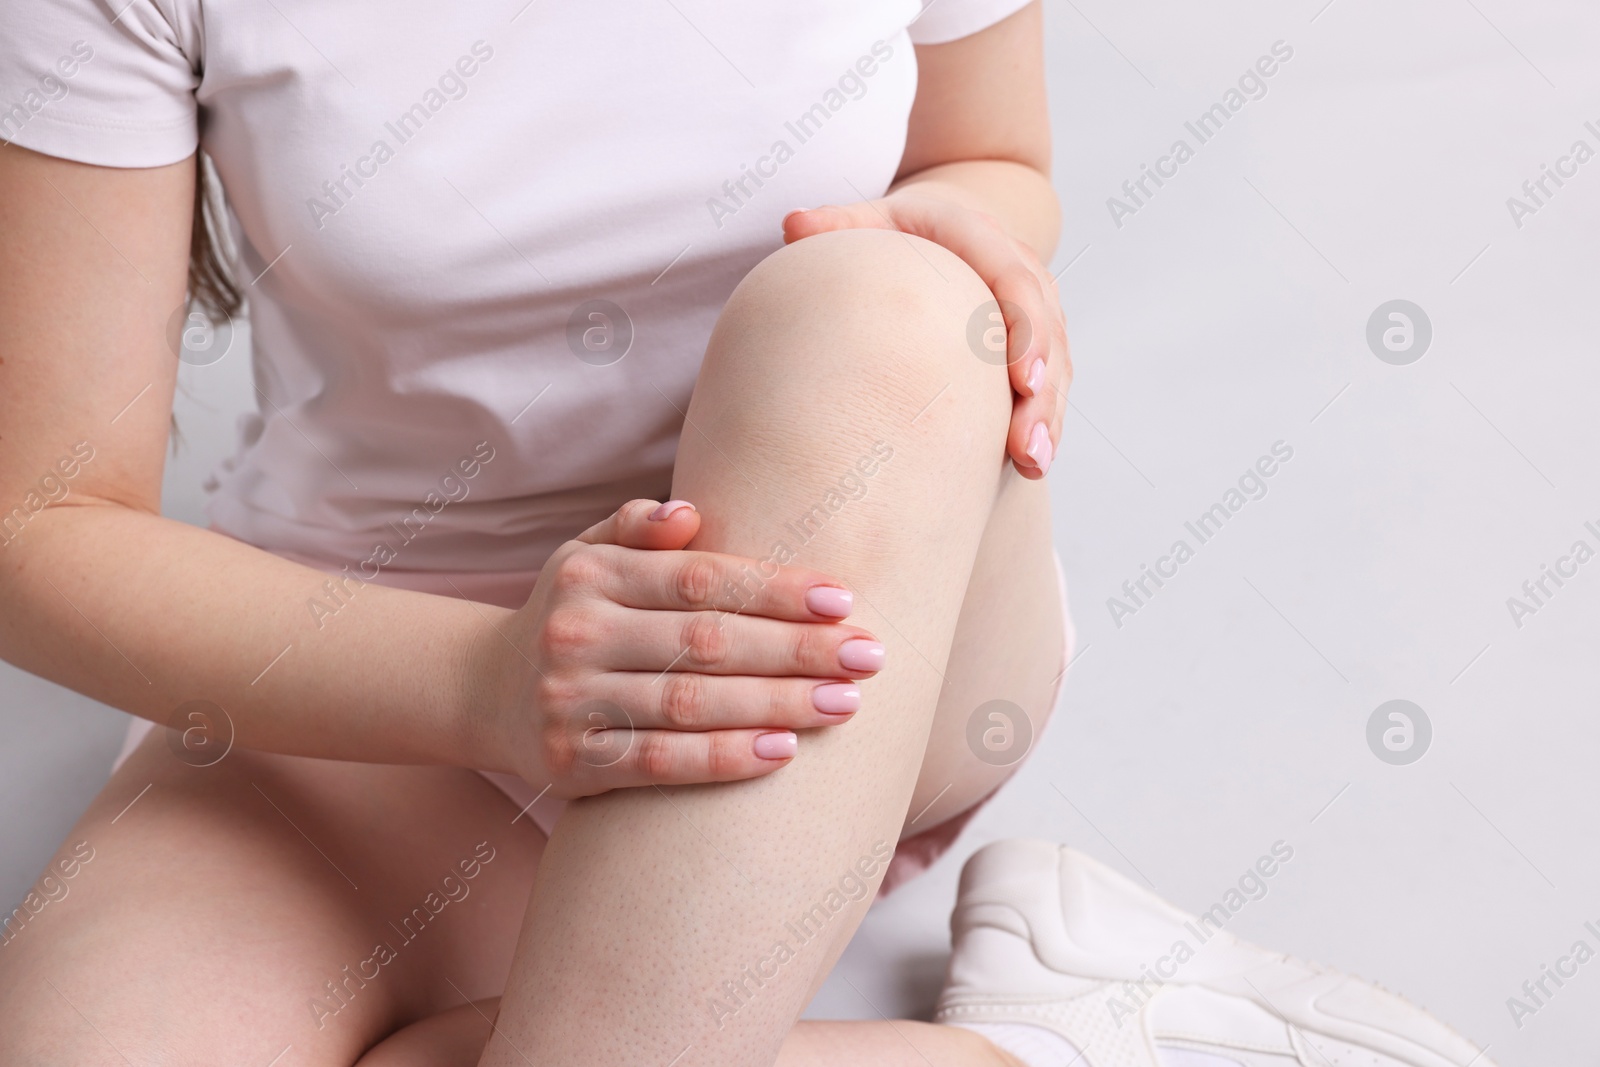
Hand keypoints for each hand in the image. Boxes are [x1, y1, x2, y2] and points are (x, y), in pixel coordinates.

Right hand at [471, 499, 881, 796]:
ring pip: (691, 705)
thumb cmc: (569, 614)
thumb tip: (689, 513)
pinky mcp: (570, 763)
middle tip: (868, 657)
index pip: (701, 579)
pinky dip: (725, 759)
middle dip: (796, 650)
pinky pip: (660, 763)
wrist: (481, 691)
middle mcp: (577, 634)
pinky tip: (784, 751)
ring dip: (776, 705)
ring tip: (845, 705)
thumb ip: (637, 529)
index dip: (775, 590)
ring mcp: (569, 701)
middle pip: (707, 642)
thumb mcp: (586, 556)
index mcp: (592, 575)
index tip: (843, 600)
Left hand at [784, 192, 1069, 478]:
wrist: (946, 228)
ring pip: (1056, 364)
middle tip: (1025, 443)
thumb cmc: (901, 231)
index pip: (1016, 281)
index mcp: (983, 236)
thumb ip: (836, 224)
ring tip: (1032, 463)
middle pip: (1046, 333)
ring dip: (1047, 416)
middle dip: (1042, 391)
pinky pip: (1049, 383)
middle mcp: (1021, 270)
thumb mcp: (872, 219)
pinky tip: (1030, 465)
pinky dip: (1043, 423)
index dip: (1025, 329)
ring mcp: (1036, 310)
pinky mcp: (1037, 342)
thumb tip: (793, 224)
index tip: (1020, 378)